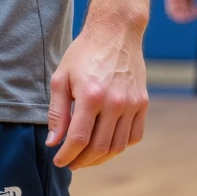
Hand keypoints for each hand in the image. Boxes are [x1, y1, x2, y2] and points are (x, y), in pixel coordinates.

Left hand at [46, 17, 148, 170]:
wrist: (115, 32)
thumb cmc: (84, 53)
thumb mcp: (61, 78)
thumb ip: (57, 113)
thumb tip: (53, 142)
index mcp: (91, 96)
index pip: (78, 139)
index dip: (67, 155)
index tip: (59, 161)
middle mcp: (114, 103)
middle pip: (99, 147)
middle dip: (82, 161)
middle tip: (72, 163)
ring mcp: (132, 104)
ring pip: (118, 146)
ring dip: (101, 158)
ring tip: (87, 158)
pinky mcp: (142, 103)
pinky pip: (134, 136)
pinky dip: (120, 146)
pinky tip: (107, 145)